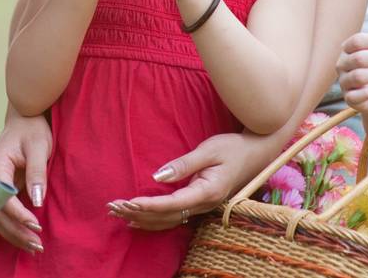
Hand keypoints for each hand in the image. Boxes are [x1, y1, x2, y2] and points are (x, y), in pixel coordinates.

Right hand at [0, 111, 52, 252]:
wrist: (25, 119)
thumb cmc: (33, 129)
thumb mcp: (39, 147)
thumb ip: (37, 173)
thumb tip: (37, 201)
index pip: (3, 197)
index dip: (18, 214)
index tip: (37, 224)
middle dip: (16, 230)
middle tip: (37, 244)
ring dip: (14, 233)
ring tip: (34, 247)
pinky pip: (1, 212)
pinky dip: (13, 226)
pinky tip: (26, 237)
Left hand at [110, 131, 268, 229]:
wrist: (256, 153)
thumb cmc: (233, 147)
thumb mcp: (209, 150)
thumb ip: (183, 164)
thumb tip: (157, 177)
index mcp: (207, 192)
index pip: (172, 204)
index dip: (149, 205)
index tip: (128, 202)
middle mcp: (204, 204)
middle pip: (166, 216)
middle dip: (138, 213)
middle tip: (112, 207)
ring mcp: (202, 207)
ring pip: (168, 220)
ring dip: (142, 218)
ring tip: (117, 214)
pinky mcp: (199, 203)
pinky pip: (173, 218)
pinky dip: (154, 220)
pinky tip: (137, 219)